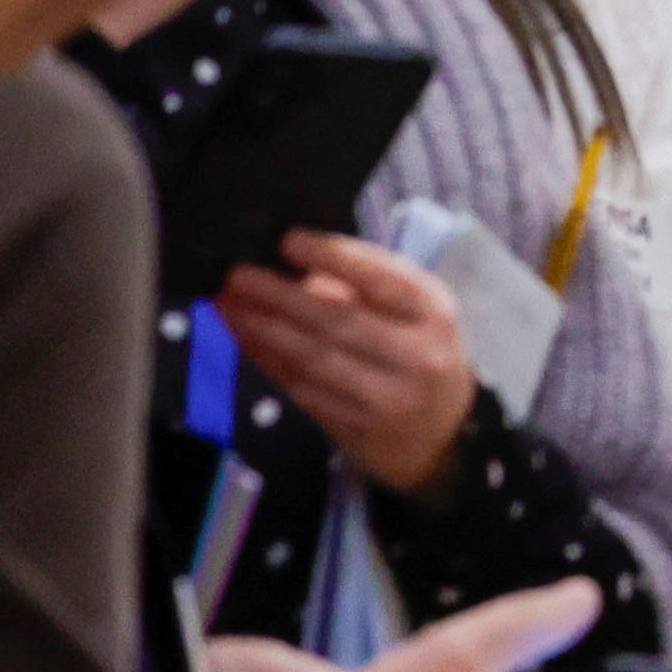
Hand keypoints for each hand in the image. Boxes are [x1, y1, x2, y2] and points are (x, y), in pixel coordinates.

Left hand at [216, 232, 475, 493]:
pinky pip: (303, 388)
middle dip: (281, 296)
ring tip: (228, 305)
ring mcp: (388, 397)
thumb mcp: (412, 310)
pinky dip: (268, 359)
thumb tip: (292, 269)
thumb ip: (363, 284)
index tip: (289, 241)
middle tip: (237, 275)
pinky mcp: (357, 426)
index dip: (334, 258)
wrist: (443, 430)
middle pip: (340, 322)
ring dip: (263, 329)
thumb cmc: (418, 350)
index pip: (382, 281)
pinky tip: (245, 337)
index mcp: (434, 314)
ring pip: (314, 359)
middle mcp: (418, 356)